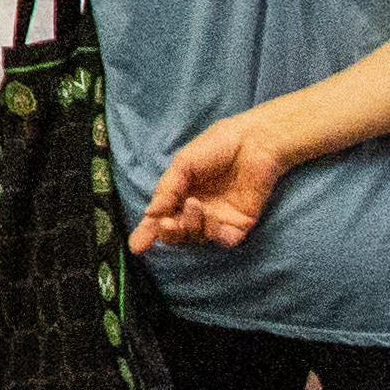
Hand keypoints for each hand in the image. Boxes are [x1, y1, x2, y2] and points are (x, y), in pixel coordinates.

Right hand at [134, 108, 299, 250]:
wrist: (252, 142)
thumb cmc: (216, 146)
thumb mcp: (183, 164)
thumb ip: (167, 190)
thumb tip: (149, 214)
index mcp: (181, 195)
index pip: (161, 218)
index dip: (147, 233)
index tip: (136, 246)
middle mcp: (198, 210)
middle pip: (178, 233)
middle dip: (168, 233)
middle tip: (166, 224)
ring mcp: (219, 218)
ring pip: (198, 238)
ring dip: (190, 227)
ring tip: (194, 204)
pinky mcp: (240, 224)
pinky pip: (223, 239)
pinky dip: (214, 232)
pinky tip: (212, 216)